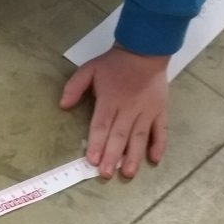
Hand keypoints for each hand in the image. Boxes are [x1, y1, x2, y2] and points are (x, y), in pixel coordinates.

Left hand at [60, 45, 169, 178]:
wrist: (145, 50)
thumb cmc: (114, 64)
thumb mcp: (89, 69)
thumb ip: (75, 87)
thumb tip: (62, 105)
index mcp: (110, 100)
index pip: (101, 125)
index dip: (96, 143)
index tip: (92, 160)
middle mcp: (128, 108)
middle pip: (119, 135)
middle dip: (112, 156)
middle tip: (105, 174)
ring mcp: (146, 111)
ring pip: (139, 137)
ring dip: (134, 156)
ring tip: (128, 173)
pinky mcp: (160, 111)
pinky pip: (161, 130)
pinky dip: (159, 144)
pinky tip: (155, 159)